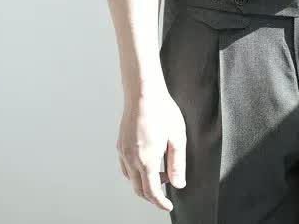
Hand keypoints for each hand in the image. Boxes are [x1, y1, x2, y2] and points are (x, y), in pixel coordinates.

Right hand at [117, 87, 186, 210]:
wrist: (143, 92)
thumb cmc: (162, 110)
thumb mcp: (177, 138)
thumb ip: (178, 164)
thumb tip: (178, 184)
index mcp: (146, 160)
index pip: (152, 192)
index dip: (160, 202)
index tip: (168, 206)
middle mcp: (131, 158)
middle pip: (139, 189)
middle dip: (153, 194)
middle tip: (166, 188)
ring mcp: (123, 151)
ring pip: (131, 179)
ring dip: (144, 182)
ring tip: (159, 171)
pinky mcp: (120, 143)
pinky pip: (126, 166)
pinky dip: (135, 171)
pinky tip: (146, 161)